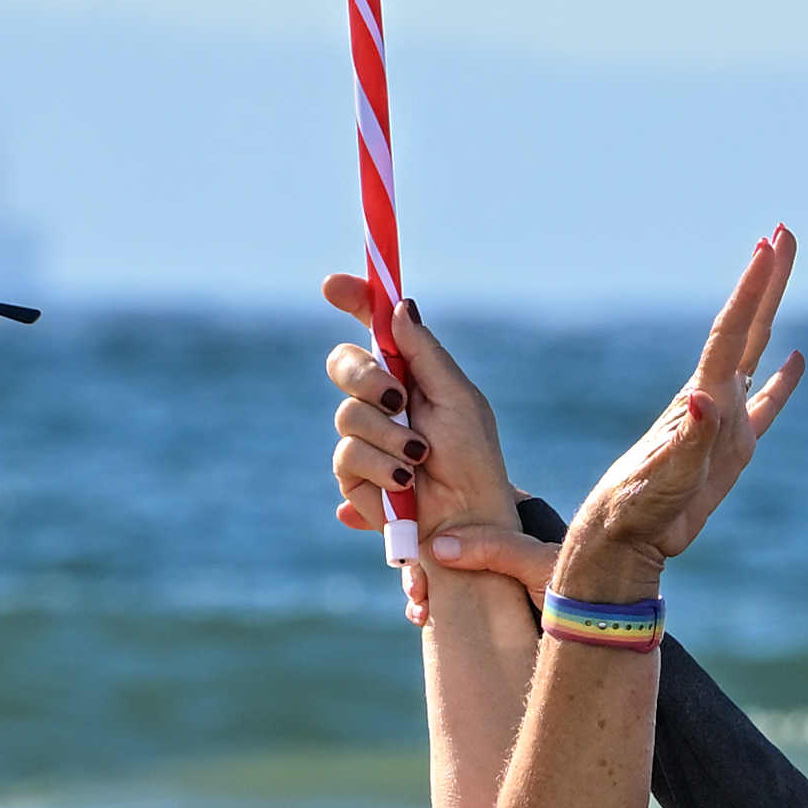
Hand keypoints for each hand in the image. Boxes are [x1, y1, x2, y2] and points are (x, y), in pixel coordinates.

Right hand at [329, 269, 551, 591]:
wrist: (469, 522)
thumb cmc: (473, 461)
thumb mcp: (459, 399)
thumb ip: (425, 353)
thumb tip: (399, 305)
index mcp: (408, 375)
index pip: (371, 329)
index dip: (352, 301)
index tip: (333, 285)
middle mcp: (380, 401)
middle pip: (342, 364)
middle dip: (367, 378)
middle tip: (396, 397)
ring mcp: (364, 437)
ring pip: (346, 416)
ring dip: (388, 437)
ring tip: (419, 459)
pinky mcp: (353, 476)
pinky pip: (348, 458)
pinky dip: (382, 468)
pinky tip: (404, 486)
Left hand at [551, 227, 802, 603]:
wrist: (624, 538)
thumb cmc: (638, 509)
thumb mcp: (665, 477)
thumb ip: (688, 441)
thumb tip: (703, 402)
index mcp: (701, 399)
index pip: (732, 332)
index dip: (753, 289)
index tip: (770, 246)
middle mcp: (714, 398)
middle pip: (746, 326)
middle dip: (766, 281)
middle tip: (784, 233)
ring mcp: (724, 420)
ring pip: (756, 351)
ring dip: (771, 311)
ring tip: (783, 271)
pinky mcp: (732, 447)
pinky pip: (767, 404)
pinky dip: (783, 381)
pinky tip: (797, 359)